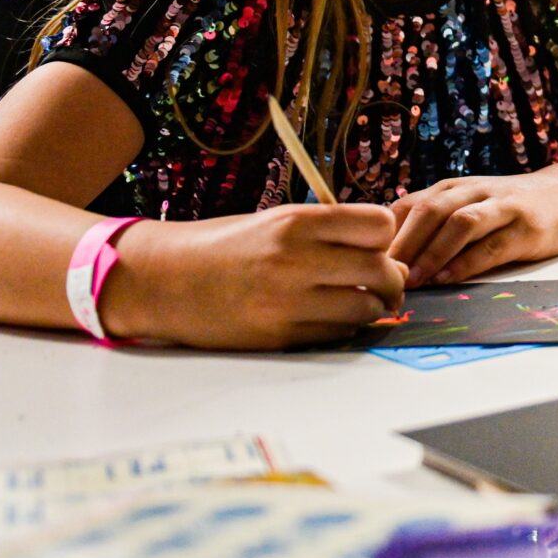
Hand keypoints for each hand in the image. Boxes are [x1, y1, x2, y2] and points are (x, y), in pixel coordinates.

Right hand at [107, 205, 406, 349]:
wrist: (167, 281)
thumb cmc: (229, 247)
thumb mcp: (277, 221)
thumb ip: (330, 234)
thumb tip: (389, 258)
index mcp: (296, 222)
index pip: (380, 225)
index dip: (384, 238)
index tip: (374, 246)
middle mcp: (295, 260)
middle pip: (382, 270)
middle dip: (390, 278)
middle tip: (381, 282)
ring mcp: (287, 302)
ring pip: (366, 308)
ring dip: (370, 307)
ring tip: (356, 301)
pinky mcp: (280, 336)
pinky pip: (338, 334)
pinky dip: (344, 327)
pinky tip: (327, 317)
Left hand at [388, 174, 557, 285]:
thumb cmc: (504, 210)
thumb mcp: (464, 207)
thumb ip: (431, 226)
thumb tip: (382, 259)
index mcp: (450, 188)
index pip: (407, 206)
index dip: (383, 235)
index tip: (363, 264)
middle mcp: (472, 191)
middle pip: (430, 210)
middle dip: (403, 244)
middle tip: (381, 275)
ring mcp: (502, 206)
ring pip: (460, 223)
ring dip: (432, 253)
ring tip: (413, 280)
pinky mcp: (526, 227)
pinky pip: (492, 244)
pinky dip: (467, 263)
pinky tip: (449, 279)